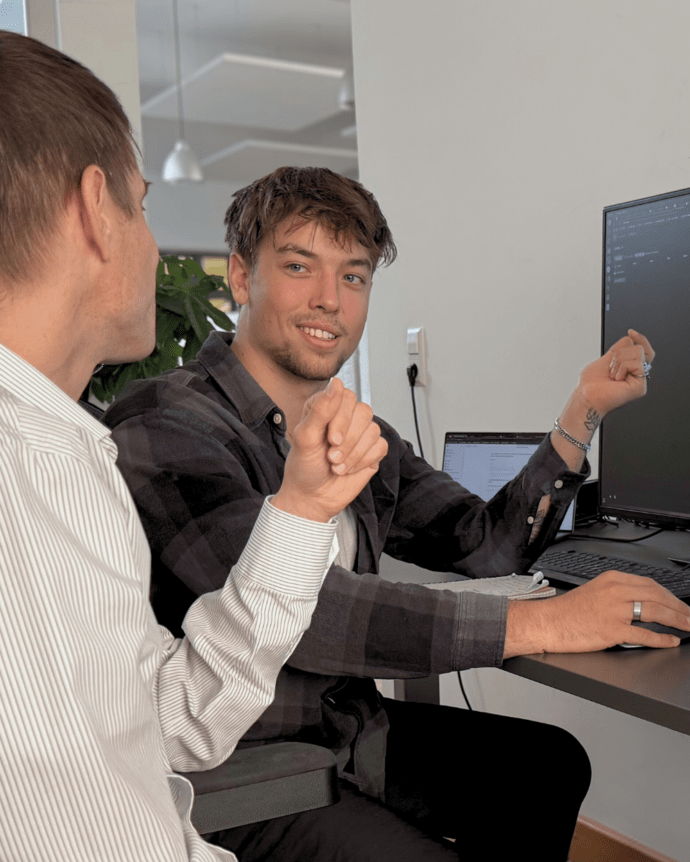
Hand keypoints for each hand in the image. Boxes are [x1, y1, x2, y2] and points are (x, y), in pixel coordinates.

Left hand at [272, 379, 387, 522]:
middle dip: (348, 439)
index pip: (346, 396)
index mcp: (326, 407)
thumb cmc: (304, 467)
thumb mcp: (306, 438)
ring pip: (373, 430)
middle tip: (331, 456)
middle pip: (363, 411)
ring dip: (354, 453)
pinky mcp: (372, 450)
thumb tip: (336, 383)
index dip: (341, 418)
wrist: (312, 498)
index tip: (330, 438)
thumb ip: (320, 410)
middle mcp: (345, 417)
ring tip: (336, 466)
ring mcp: (360, 433)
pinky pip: (380, 446)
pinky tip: (348, 469)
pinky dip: (363, 461)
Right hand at [504, 571, 689, 656]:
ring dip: (677, 620)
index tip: (680, 604)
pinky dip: (661, 638)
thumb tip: (643, 602)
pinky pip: (644, 634)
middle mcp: (615, 591)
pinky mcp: (612, 630)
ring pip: (655, 612)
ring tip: (688, 627)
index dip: (670, 595)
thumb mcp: (594, 591)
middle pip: (657, 596)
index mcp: (611, 579)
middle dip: (679, 608)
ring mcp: (614, 610)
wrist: (547, 622)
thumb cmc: (568, 611)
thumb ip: (618, 593)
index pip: (650, 584)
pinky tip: (670, 641)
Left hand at [576, 329, 653, 417]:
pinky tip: (616, 379)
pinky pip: (636, 363)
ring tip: (612, 375)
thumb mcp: (604, 361)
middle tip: (610, 368)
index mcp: (629, 370)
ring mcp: (640, 381)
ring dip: (618, 360)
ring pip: (638, 351)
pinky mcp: (640, 386)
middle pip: (639, 348)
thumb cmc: (590, 384)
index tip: (630, 332)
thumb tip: (630, 338)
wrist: (586, 397)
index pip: (642, 350)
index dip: (640, 339)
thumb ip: (617, 350)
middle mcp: (636, 375)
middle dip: (619, 353)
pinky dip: (621, 367)